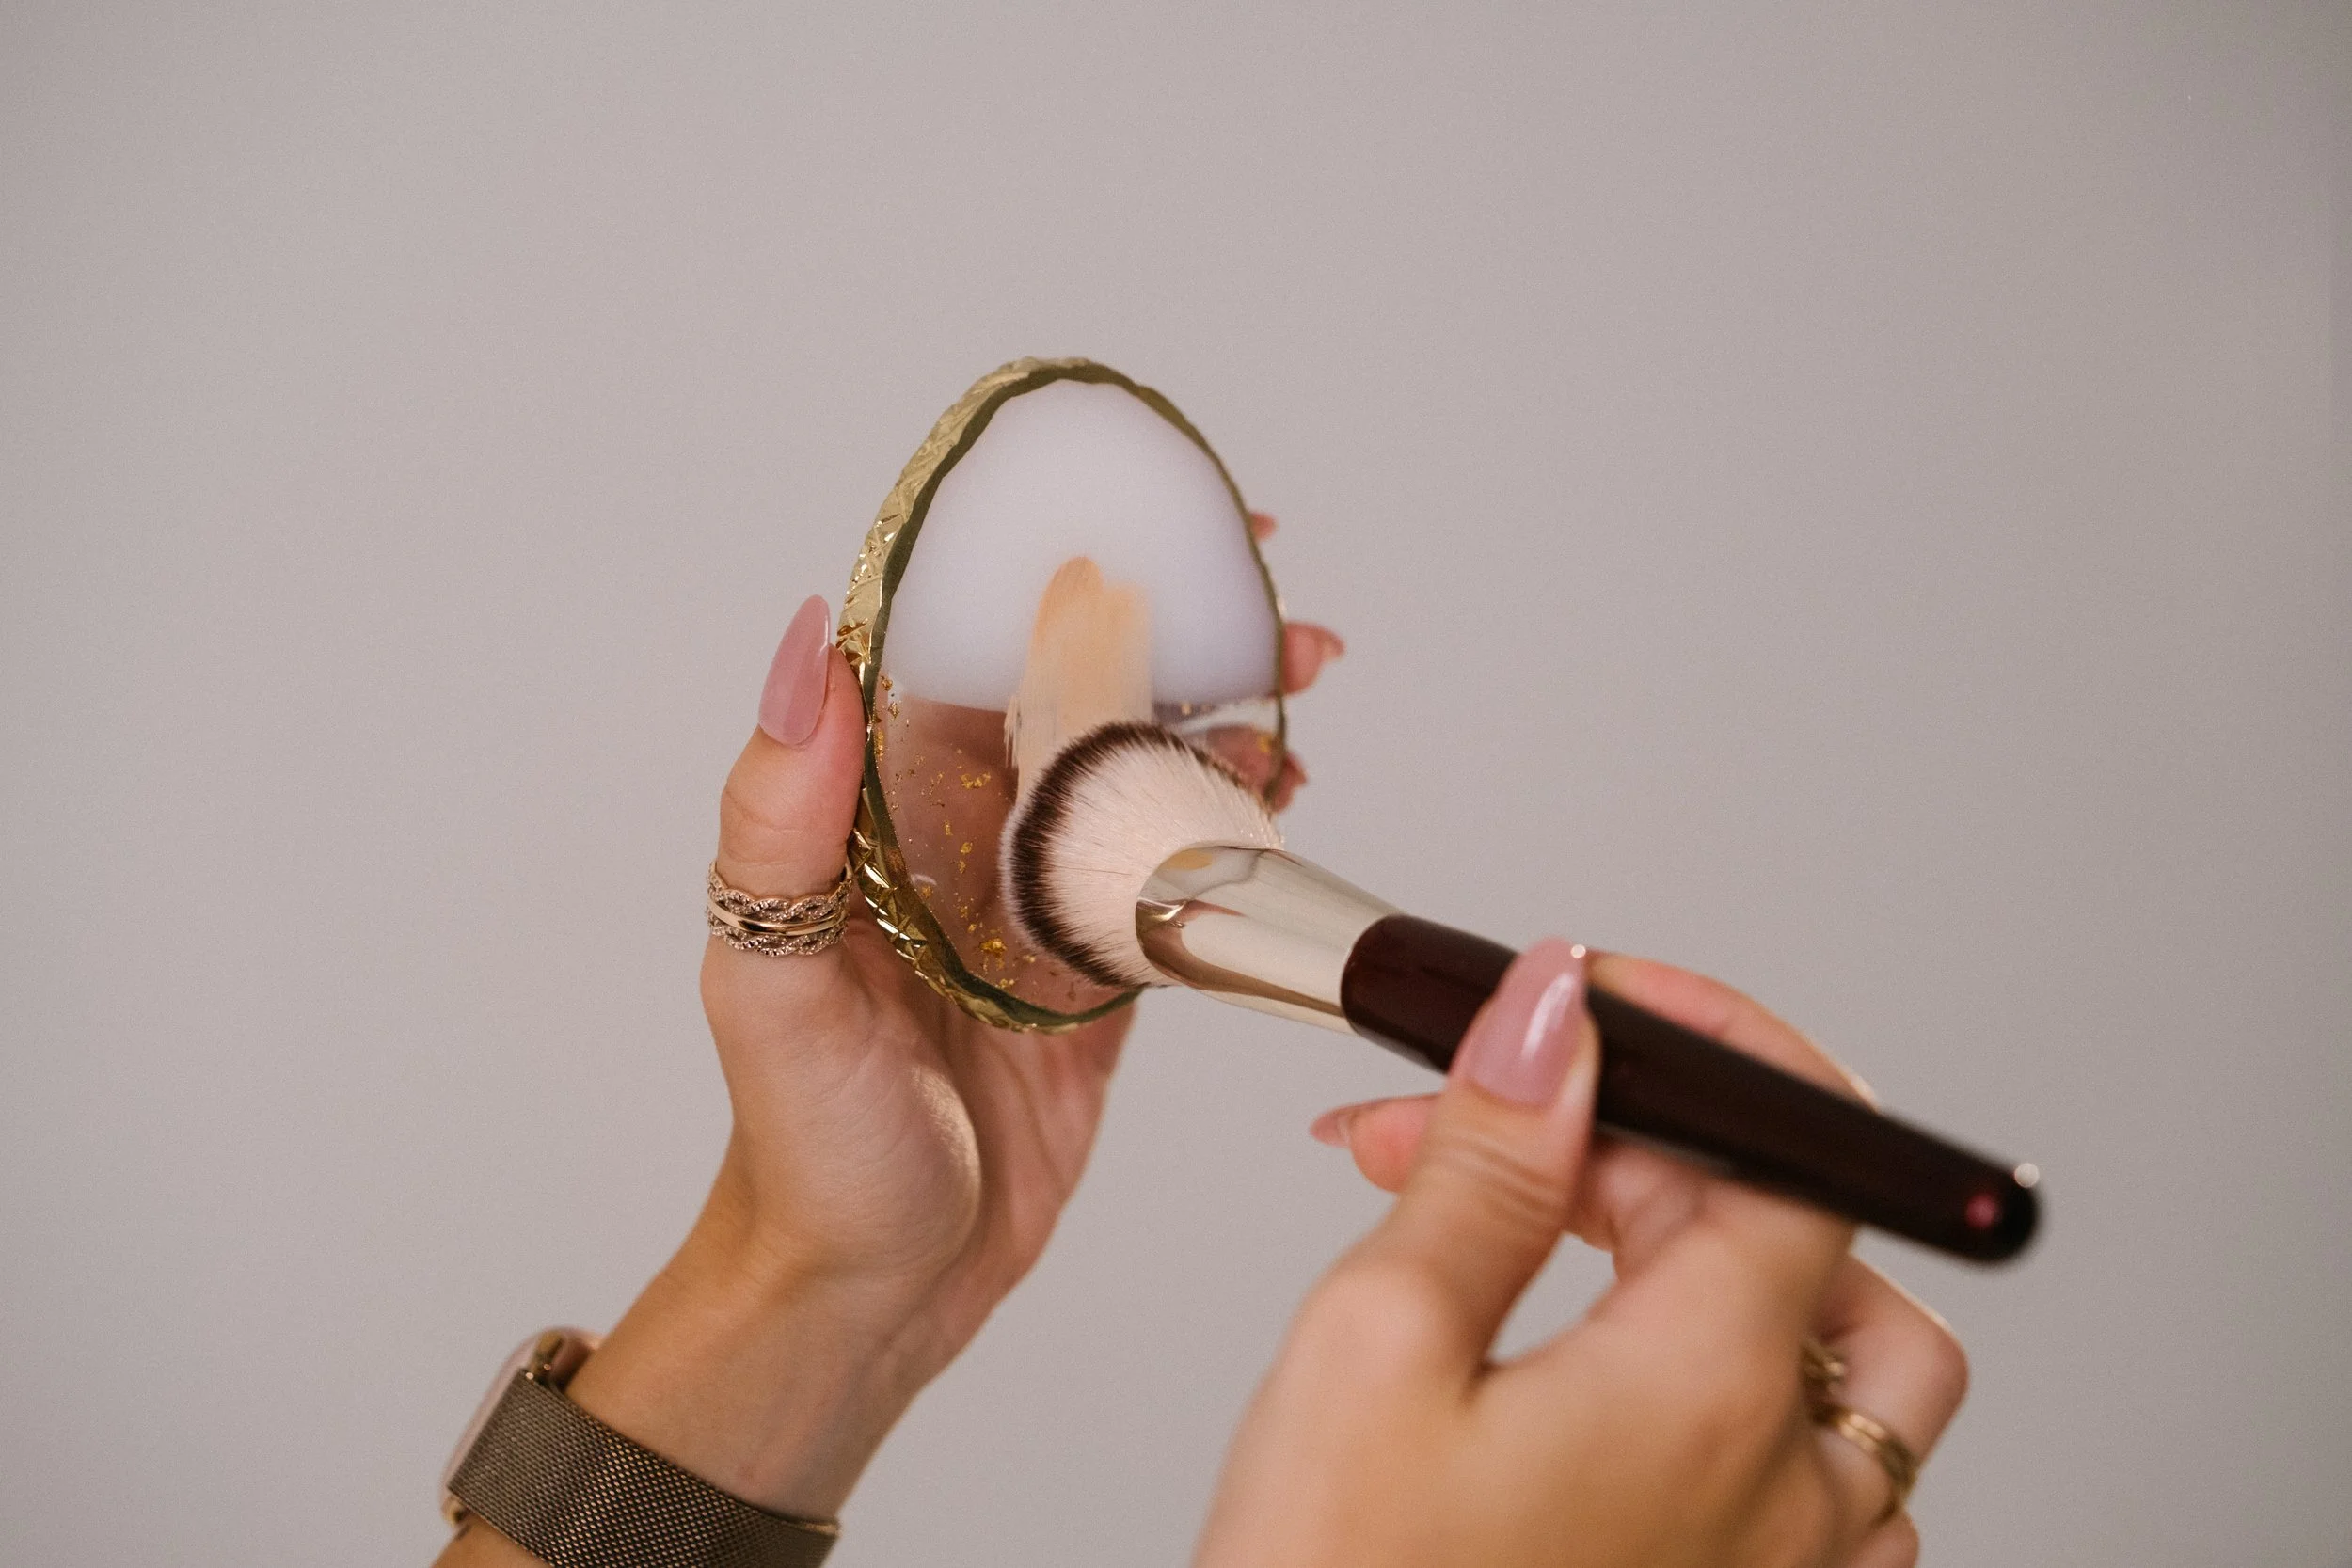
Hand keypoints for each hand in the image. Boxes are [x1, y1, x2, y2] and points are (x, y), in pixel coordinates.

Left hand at [447, 515, 1341, 1563]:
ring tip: (1300, 692)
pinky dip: (1239, 832)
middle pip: (1077, 695)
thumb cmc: (802, 1145)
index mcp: (873, 812)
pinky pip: (1180, 880)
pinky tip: (1286, 797)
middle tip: (1272, 613)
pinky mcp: (1103, 979)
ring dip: (1225, 723)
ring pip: (1142, 775)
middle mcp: (958, 839)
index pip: (960, 647)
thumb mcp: (768, 979)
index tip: (1138, 512)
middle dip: (1175, 635)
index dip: (1043, 563)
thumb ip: (780, 818)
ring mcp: (1038, 904)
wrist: (874, 1292)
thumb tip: (803, 645)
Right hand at [1195, 945, 1967, 1567]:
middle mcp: (1792, 1494)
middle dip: (1642, 1150)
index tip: (1598, 1001)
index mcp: (1710, 1393)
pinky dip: (1752, 1393)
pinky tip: (1625, 1385)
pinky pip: (1836, 1489)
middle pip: (1810, 1239)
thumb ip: (1489, 1165)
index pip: (1799, 1145)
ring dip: (1728, 1266)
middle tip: (1476, 1144)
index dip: (1709, 1043)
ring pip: (1858, 1368)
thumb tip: (1552, 1017)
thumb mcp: (1375, 1348)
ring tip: (1569, 1248)